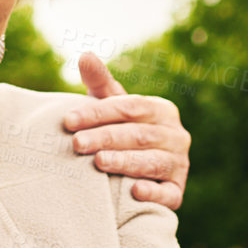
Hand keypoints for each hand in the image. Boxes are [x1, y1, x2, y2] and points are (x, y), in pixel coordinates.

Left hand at [61, 54, 190, 209]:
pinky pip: (169, 194)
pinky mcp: (177, 193)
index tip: (68, 120)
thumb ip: (100, 83)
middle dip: (105, 138)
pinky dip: (154, 192)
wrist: (141, 172)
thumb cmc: (122, 132)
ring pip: (153, 162)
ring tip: (99, 162)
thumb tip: (85, 54)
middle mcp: (177, 136)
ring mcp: (180, 165)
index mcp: (162, 111)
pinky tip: (135, 191)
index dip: (98, 113)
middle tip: (76, 144)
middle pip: (139, 135)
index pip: (129, 107)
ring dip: (125, 162)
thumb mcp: (112, 107)